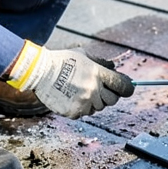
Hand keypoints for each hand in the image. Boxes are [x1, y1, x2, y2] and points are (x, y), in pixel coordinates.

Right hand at [7, 44, 134, 118]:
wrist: (39, 72)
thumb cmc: (62, 60)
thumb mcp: (84, 55)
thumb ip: (101, 63)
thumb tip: (115, 67)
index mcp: (98, 74)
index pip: (123, 86)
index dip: (127, 89)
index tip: (128, 89)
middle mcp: (93, 89)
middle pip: (112, 100)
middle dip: (109, 96)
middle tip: (98, 90)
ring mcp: (83, 102)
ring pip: (98, 108)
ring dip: (93, 102)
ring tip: (79, 91)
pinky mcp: (74, 112)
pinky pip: (84, 113)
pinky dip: (81, 107)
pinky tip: (71, 97)